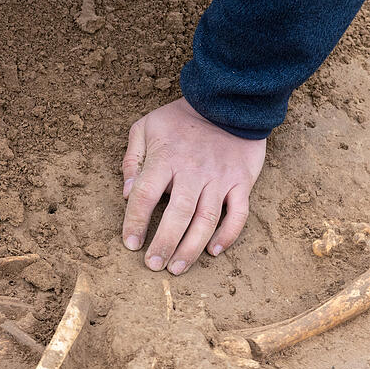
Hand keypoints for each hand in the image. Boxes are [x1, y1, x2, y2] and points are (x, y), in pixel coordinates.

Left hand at [121, 97, 264, 274]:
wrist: (229, 100)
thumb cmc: (180, 118)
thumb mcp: (146, 127)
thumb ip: (132, 159)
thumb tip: (127, 193)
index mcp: (165, 158)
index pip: (145, 196)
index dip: (135, 222)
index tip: (130, 244)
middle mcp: (192, 171)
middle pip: (177, 214)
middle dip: (164, 244)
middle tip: (153, 266)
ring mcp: (220, 178)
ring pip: (206, 219)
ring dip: (191, 247)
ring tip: (177, 268)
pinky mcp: (242, 181)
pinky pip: (239, 213)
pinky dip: (228, 235)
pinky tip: (214, 251)